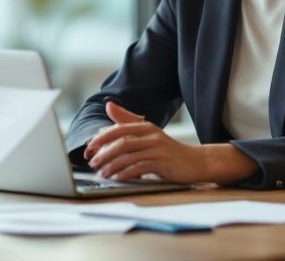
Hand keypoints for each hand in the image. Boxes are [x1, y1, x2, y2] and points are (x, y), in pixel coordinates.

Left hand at [84, 101, 255, 183]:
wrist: (195, 162)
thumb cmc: (168, 150)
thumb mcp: (148, 133)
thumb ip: (127, 120)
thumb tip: (108, 105)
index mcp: (145, 127)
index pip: (117, 129)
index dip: (100, 139)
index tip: (88, 149)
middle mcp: (151, 135)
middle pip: (121, 143)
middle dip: (103, 154)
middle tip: (92, 163)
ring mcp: (157, 149)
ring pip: (128, 156)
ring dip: (112, 166)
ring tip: (102, 173)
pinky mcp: (163, 163)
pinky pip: (140, 168)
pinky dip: (126, 173)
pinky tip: (117, 178)